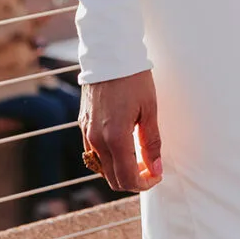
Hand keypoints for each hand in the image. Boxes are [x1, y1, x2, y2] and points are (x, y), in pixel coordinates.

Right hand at [82, 71, 162, 192]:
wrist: (109, 54)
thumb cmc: (133, 79)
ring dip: (120, 170)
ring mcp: (87, 132)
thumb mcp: (149, 109)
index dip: (144, 184)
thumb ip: (152, 143)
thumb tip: (156, 169)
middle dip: (133, 180)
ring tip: (139, 155)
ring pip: (102, 168)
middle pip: (113, 179)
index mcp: (115, 137)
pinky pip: (94, 152)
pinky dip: (109, 157)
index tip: (156, 176)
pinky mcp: (83, 124)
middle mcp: (96, 140)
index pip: (127, 178)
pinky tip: (123, 144)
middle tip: (150, 168)